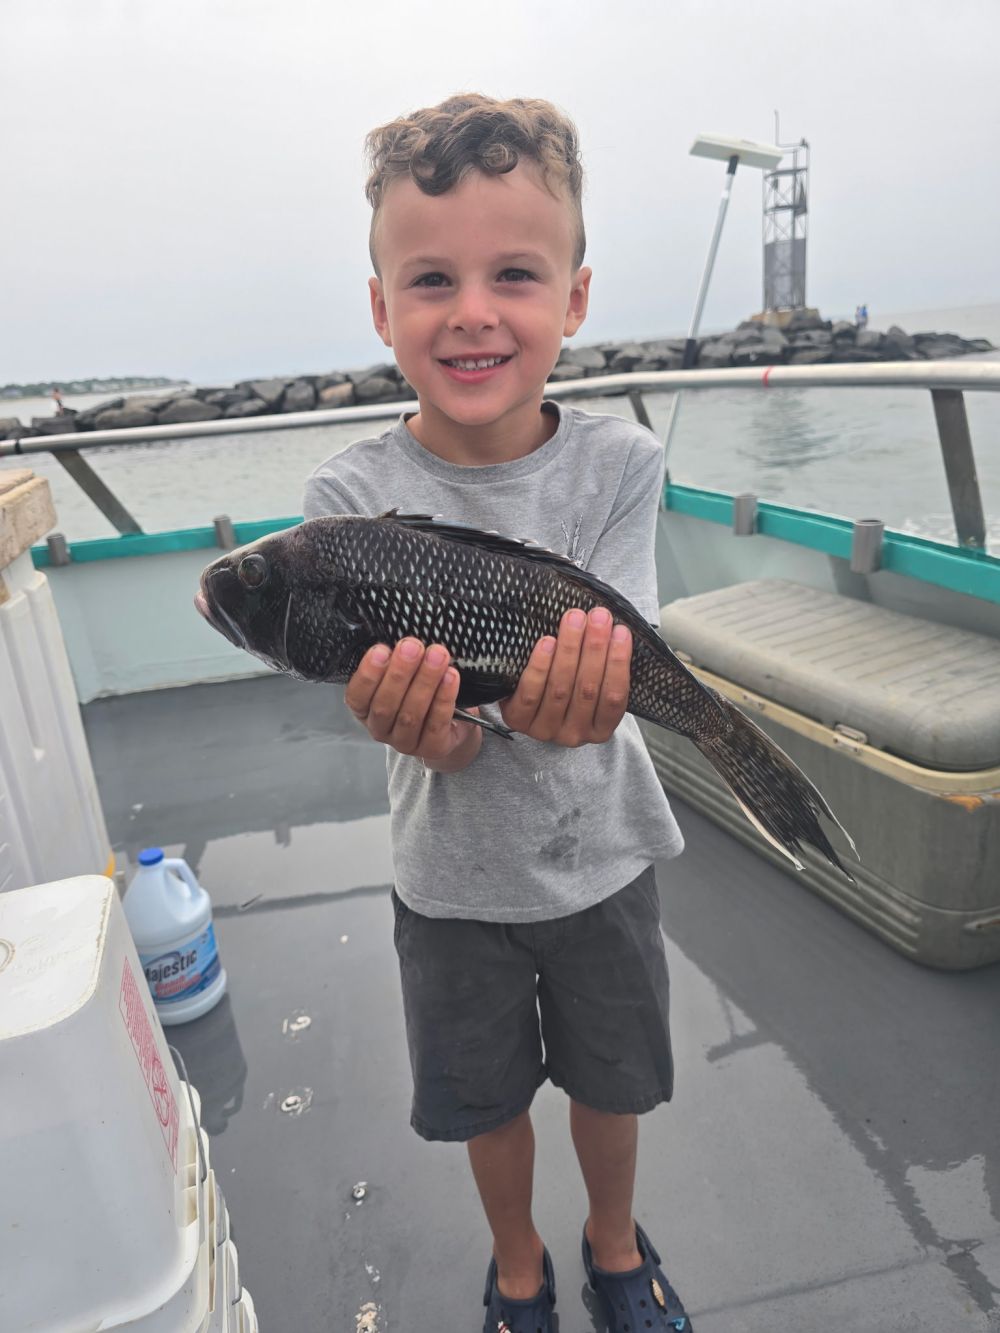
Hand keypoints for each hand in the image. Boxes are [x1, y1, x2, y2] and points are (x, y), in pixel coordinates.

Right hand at [344, 638, 481, 771]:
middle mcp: (380, 729)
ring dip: (425, 682)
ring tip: (437, 655)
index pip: (357, 696)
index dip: (367, 674)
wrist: (450, 725)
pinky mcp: (432, 749)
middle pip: (385, 705)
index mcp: (364, 709)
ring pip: (411, 714)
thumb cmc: (418, 691)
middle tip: (413, 646)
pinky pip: (436, 723)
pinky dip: (444, 698)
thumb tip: (404, 636)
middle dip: (400, 673)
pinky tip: (451, 677)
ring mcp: (405, 743)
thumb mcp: (403, 676)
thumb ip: (396, 661)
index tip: (381, 649)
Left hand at [499, 608, 631, 746]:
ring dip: (569, 649)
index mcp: (600, 730)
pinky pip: (531, 693)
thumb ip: (602, 667)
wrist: (526, 706)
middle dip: (595, 648)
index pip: (615, 698)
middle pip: (587, 689)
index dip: (619, 663)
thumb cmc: (568, 689)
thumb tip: (612, 629)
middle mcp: (575, 734)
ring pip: (560, 688)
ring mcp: (545, 730)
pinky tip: (547, 642)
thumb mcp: (592, 686)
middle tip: (598, 616)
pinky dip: (540, 665)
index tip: (621, 631)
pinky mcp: (519, 720)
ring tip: (574, 619)